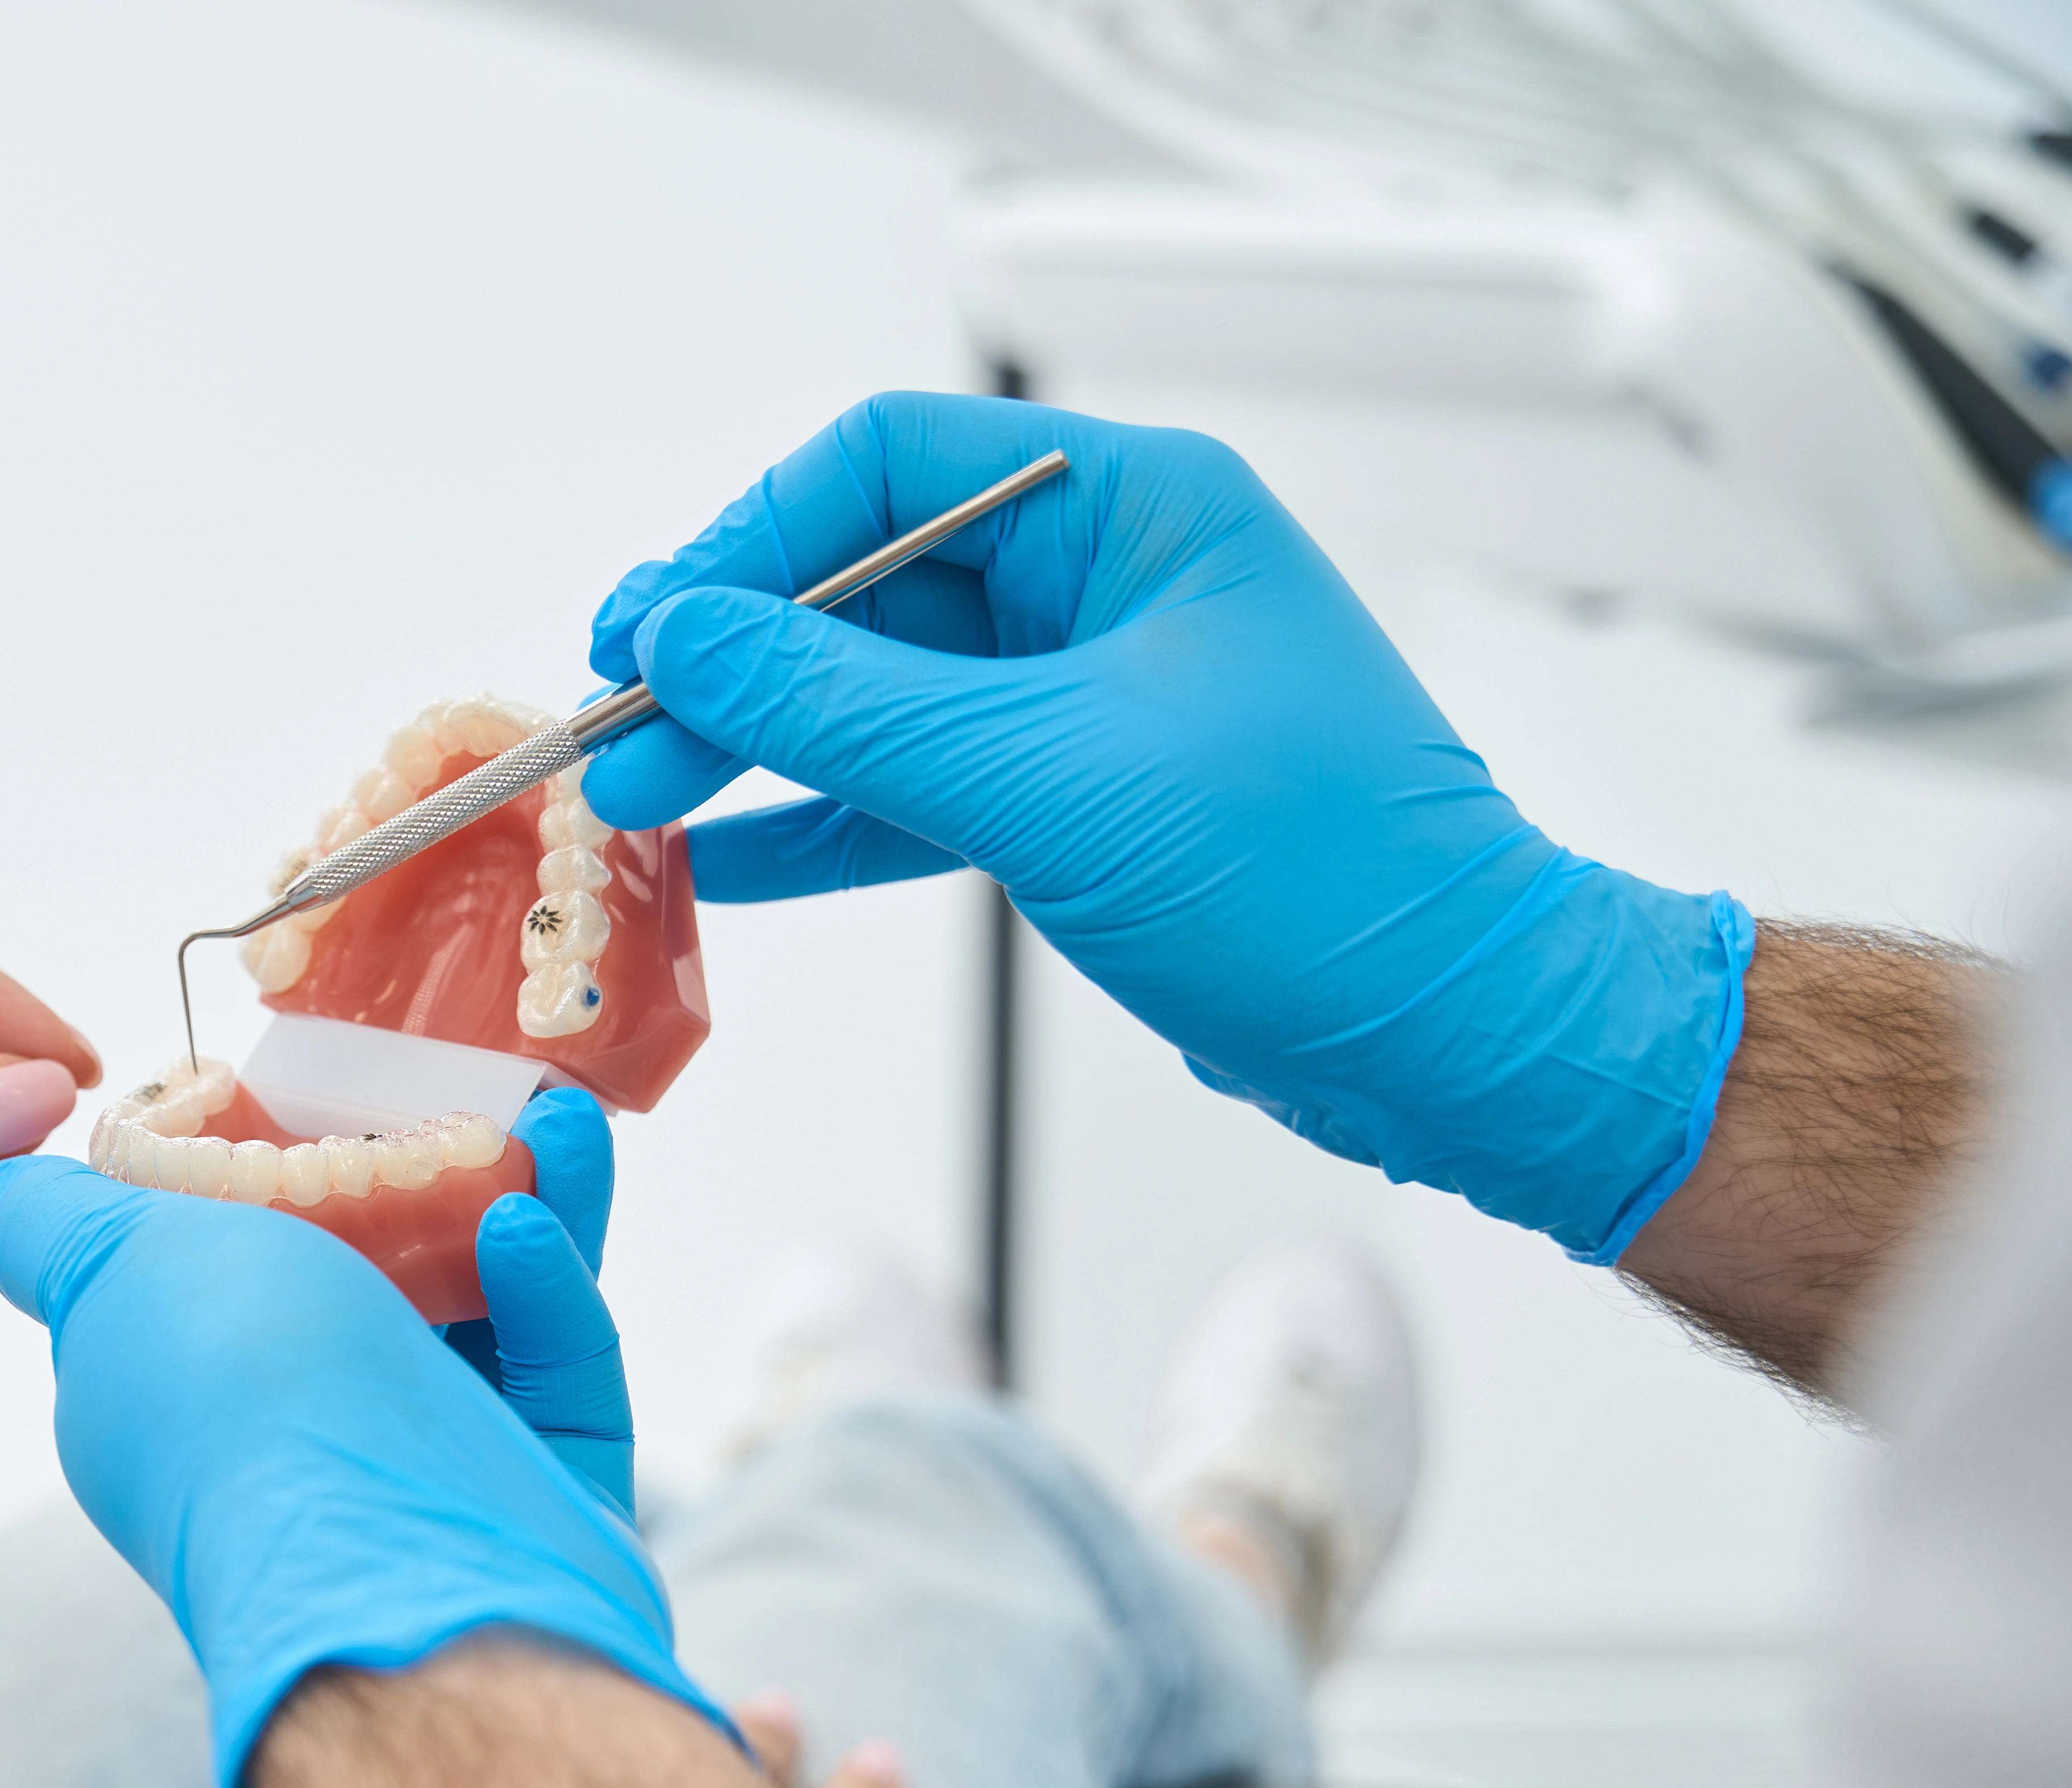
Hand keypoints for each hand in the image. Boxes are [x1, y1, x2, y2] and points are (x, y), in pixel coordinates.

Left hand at [0, 1146, 729, 1787]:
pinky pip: (551, 1377)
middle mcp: (293, 1444)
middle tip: (450, 1077)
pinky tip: (530, 1216)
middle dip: (404, 1179)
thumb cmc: (251, 1406)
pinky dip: (546, 1291)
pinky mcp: (537, 1500)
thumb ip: (58, 1230)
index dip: (247, 1174)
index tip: (294, 1083)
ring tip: (545, 1109)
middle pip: (355, 1287)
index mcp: (175, 1401)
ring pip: (475, 1318)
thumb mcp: (115, 1273)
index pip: (203, 1275)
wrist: (406, 1583)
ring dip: (507, 1201)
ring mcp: (422, 1479)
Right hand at [580, 392, 1752, 1263]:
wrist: (1454, 1034)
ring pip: (874, 696)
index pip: (885, 469)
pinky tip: (725, 861)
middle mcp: (1110, 580)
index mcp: (1137, 510)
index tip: (647, 629)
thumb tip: (684, 643)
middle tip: (617, 737)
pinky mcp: (1078, 799)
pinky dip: (818, 823)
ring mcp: (1090, 693)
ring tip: (638, 809)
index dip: (747, 544)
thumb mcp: (1048, 776)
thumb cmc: (1323, 881)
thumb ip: (844, 708)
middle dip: (730, 666)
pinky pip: (911, 787)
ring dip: (754, 751)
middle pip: (861, 585)